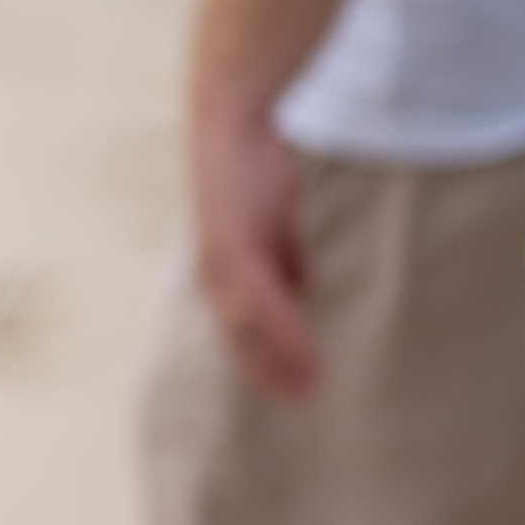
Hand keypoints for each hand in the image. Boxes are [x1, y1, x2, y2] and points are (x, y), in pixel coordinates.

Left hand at [191, 102, 317, 399]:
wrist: (232, 124)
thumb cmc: (253, 169)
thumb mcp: (277, 219)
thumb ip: (287, 254)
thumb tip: (305, 284)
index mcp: (227, 271)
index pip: (243, 328)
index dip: (266, 358)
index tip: (295, 387)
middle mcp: (217, 273)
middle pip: (241, 335)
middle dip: (269, 368)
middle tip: (303, 400)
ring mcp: (219, 260)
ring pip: (246, 324)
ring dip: (275, 355)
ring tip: (308, 383)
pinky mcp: (229, 244)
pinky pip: (253, 294)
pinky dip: (275, 322)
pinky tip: (297, 343)